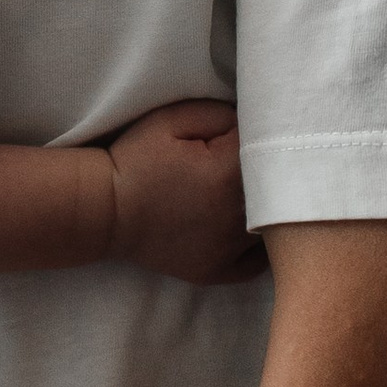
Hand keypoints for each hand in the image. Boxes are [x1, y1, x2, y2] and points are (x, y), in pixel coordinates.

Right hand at [106, 101, 262, 283]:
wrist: (104, 209)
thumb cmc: (136, 159)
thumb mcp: (173, 118)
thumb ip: (222, 114)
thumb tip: (256, 123)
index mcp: (231, 174)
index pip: (270, 146)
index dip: (259, 135)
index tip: (245, 134)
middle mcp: (239, 217)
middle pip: (281, 190)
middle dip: (271, 173)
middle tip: (251, 162)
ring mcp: (230, 250)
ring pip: (275, 228)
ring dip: (270, 210)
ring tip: (253, 194)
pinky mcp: (217, 272)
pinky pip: (257, 263)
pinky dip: (258, 247)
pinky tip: (247, 228)